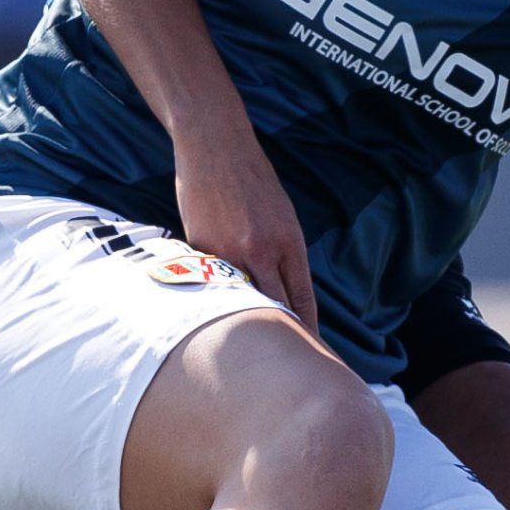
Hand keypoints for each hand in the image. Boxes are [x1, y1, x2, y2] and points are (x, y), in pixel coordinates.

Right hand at [173, 126, 316, 337]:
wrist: (215, 149)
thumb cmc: (251, 181)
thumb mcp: (281, 215)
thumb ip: (283, 252)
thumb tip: (282, 289)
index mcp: (289, 242)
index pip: (301, 298)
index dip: (306, 328)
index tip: (309, 348)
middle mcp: (262, 251)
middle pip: (275, 307)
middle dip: (281, 334)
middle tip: (284, 361)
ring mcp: (229, 253)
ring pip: (241, 302)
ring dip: (246, 322)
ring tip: (249, 349)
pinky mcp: (201, 250)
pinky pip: (212, 284)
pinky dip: (215, 298)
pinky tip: (212, 314)